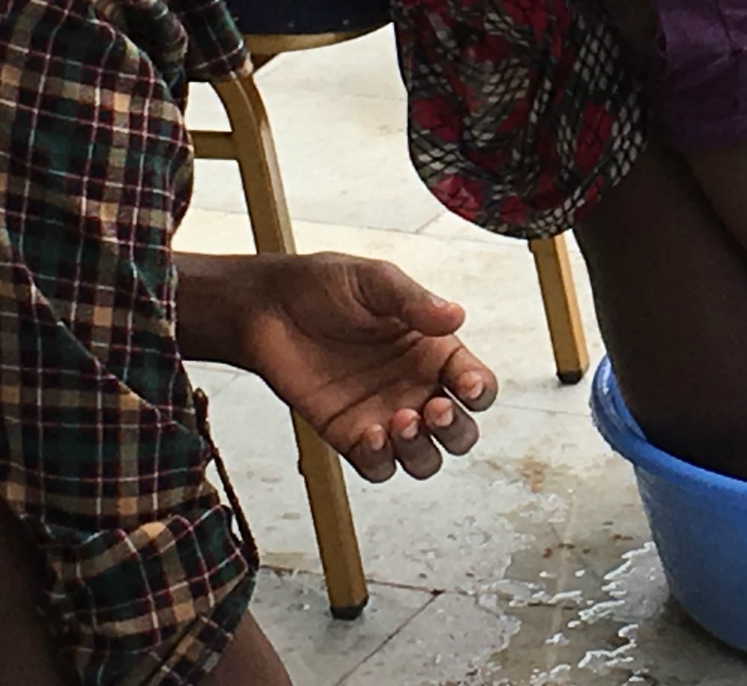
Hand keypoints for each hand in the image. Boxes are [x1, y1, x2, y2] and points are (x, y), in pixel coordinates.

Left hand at [231, 254, 498, 482]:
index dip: (479, 391)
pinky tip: (368, 432)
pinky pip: (378, 466)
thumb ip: (414, 301)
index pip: (476, 385)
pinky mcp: (349, 436)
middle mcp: (416, 390)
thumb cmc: (324, 286)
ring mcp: (384, 417)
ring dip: (422, 450)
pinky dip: (381, 460)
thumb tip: (455, 316)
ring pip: (424, 459)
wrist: (267, 307)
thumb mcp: (374, 281)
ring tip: (400, 422)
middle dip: (455, 430)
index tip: (464, 386)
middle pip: (459, 433)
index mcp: (434, 353)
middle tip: (434, 409)